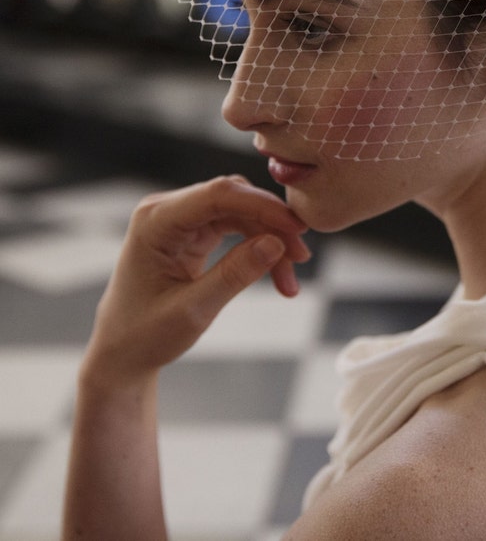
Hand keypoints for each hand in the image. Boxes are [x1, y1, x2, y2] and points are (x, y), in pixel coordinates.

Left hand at [83, 175, 309, 384]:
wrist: (120, 354)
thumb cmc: (143, 336)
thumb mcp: (192, 311)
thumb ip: (234, 275)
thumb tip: (277, 243)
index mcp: (155, 221)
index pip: (219, 195)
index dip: (263, 206)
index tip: (297, 229)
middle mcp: (167, 211)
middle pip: (235, 200)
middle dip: (272, 226)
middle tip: (301, 259)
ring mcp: (181, 220)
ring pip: (242, 214)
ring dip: (270, 240)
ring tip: (290, 281)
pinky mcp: (193, 233)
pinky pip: (237, 228)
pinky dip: (259, 248)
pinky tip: (277, 273)